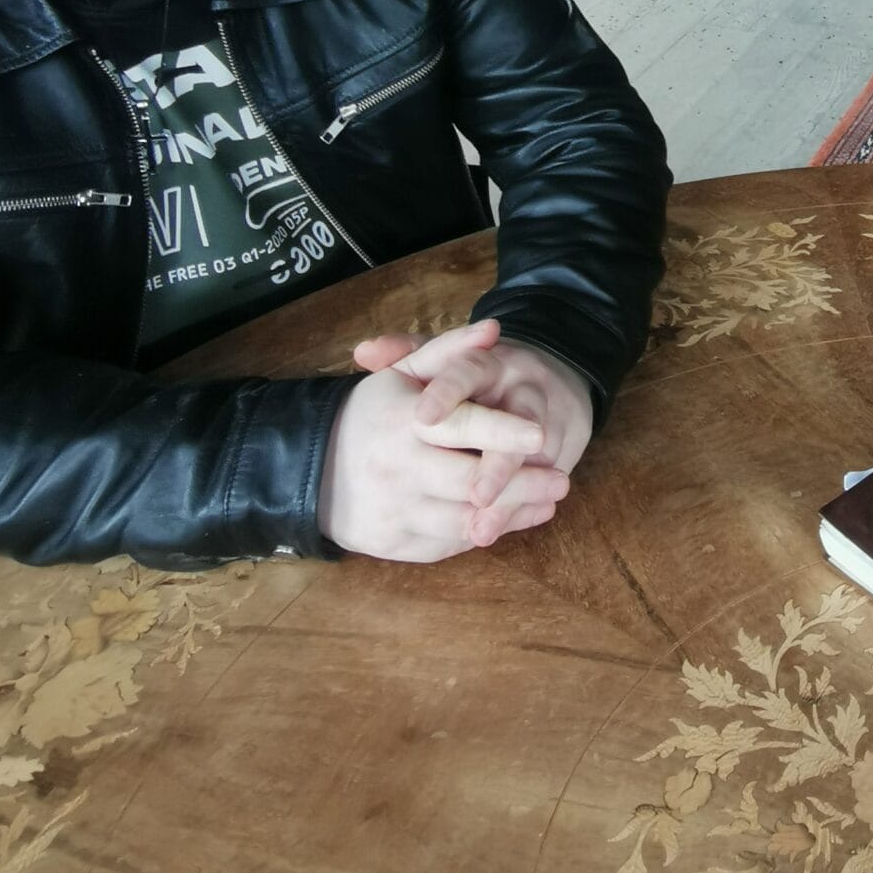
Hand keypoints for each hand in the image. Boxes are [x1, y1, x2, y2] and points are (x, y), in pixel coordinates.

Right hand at [318, 336, 567, 561]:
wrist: (311, 469)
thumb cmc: (371, 414)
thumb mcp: (403, 374)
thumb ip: (449, 350)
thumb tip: (494, 328)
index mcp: (402, 420)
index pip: (459, 425)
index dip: (502, 432)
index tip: (541, 435)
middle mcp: (397, 467)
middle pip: (471, 481)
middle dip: (522, 483)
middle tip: (562, 480)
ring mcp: (395, 510)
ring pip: (466, 519)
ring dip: (513, 513)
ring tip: (549, 501)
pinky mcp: (396, 544)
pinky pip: (449, 542)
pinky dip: (485, 532)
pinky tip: (512, 520)